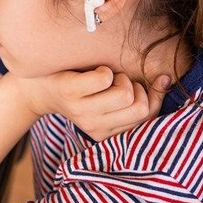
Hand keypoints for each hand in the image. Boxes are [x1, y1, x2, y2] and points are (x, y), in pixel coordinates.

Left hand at [16, 67, 170, 140]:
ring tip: (103, 78)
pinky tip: (90, 73)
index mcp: (106, 133)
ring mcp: (81, 112)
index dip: (151, 95)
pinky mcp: (70, 93)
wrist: (36, 84)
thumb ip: (140, 93)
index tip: (141, 83)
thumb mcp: (109, 96)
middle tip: (115, 82)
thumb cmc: (79, 87)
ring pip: (125, 94)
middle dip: (134, 87)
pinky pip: (104, 78)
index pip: (148, 116)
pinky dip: (102, 69)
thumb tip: (166, 79)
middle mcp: (94, 127)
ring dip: (119, 77)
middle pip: (141, 107)